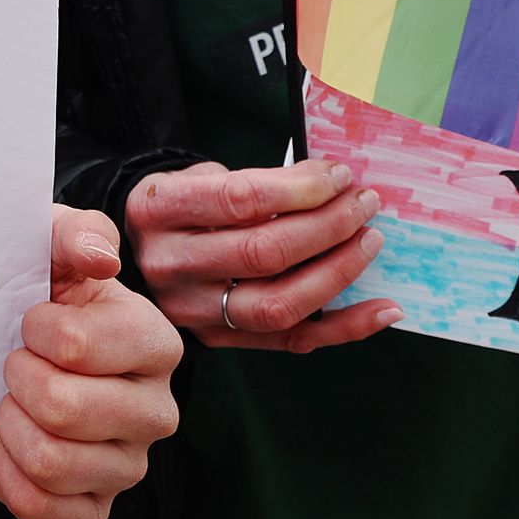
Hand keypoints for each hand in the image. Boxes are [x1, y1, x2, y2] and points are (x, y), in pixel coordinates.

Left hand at [0, 206, 180, 518]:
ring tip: (14, 403)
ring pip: (51, 463)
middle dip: (18, 380)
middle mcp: (155, 409)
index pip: (78, 346)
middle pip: (65, 409)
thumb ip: (77, 233)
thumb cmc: (30, 293)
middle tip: (15, 364)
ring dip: (11, 427)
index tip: (31, 318)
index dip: (35, 331)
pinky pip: (46, 511)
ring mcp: (128, 464)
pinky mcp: (95, 509)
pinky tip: (12, 447)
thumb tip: (100, 257)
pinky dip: (11, 477)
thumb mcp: (48, 245)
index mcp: (154, 341)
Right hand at [124, 159, 399, 352]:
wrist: (135, 253)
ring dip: (338, 273)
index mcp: (160, 211)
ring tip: (370, 241)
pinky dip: (345, 327)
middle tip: (365, 204)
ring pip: (279, 304)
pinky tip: (383, 308)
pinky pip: (292, 341)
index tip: (341, 176)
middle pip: (263, 253)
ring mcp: (194, 311)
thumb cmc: (182, 207)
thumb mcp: (198, 177)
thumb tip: (332, 184)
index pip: (240, 200)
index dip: (301, 189)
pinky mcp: (220, 340)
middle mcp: (172, 265)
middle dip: (328, 226)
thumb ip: (255, 182)